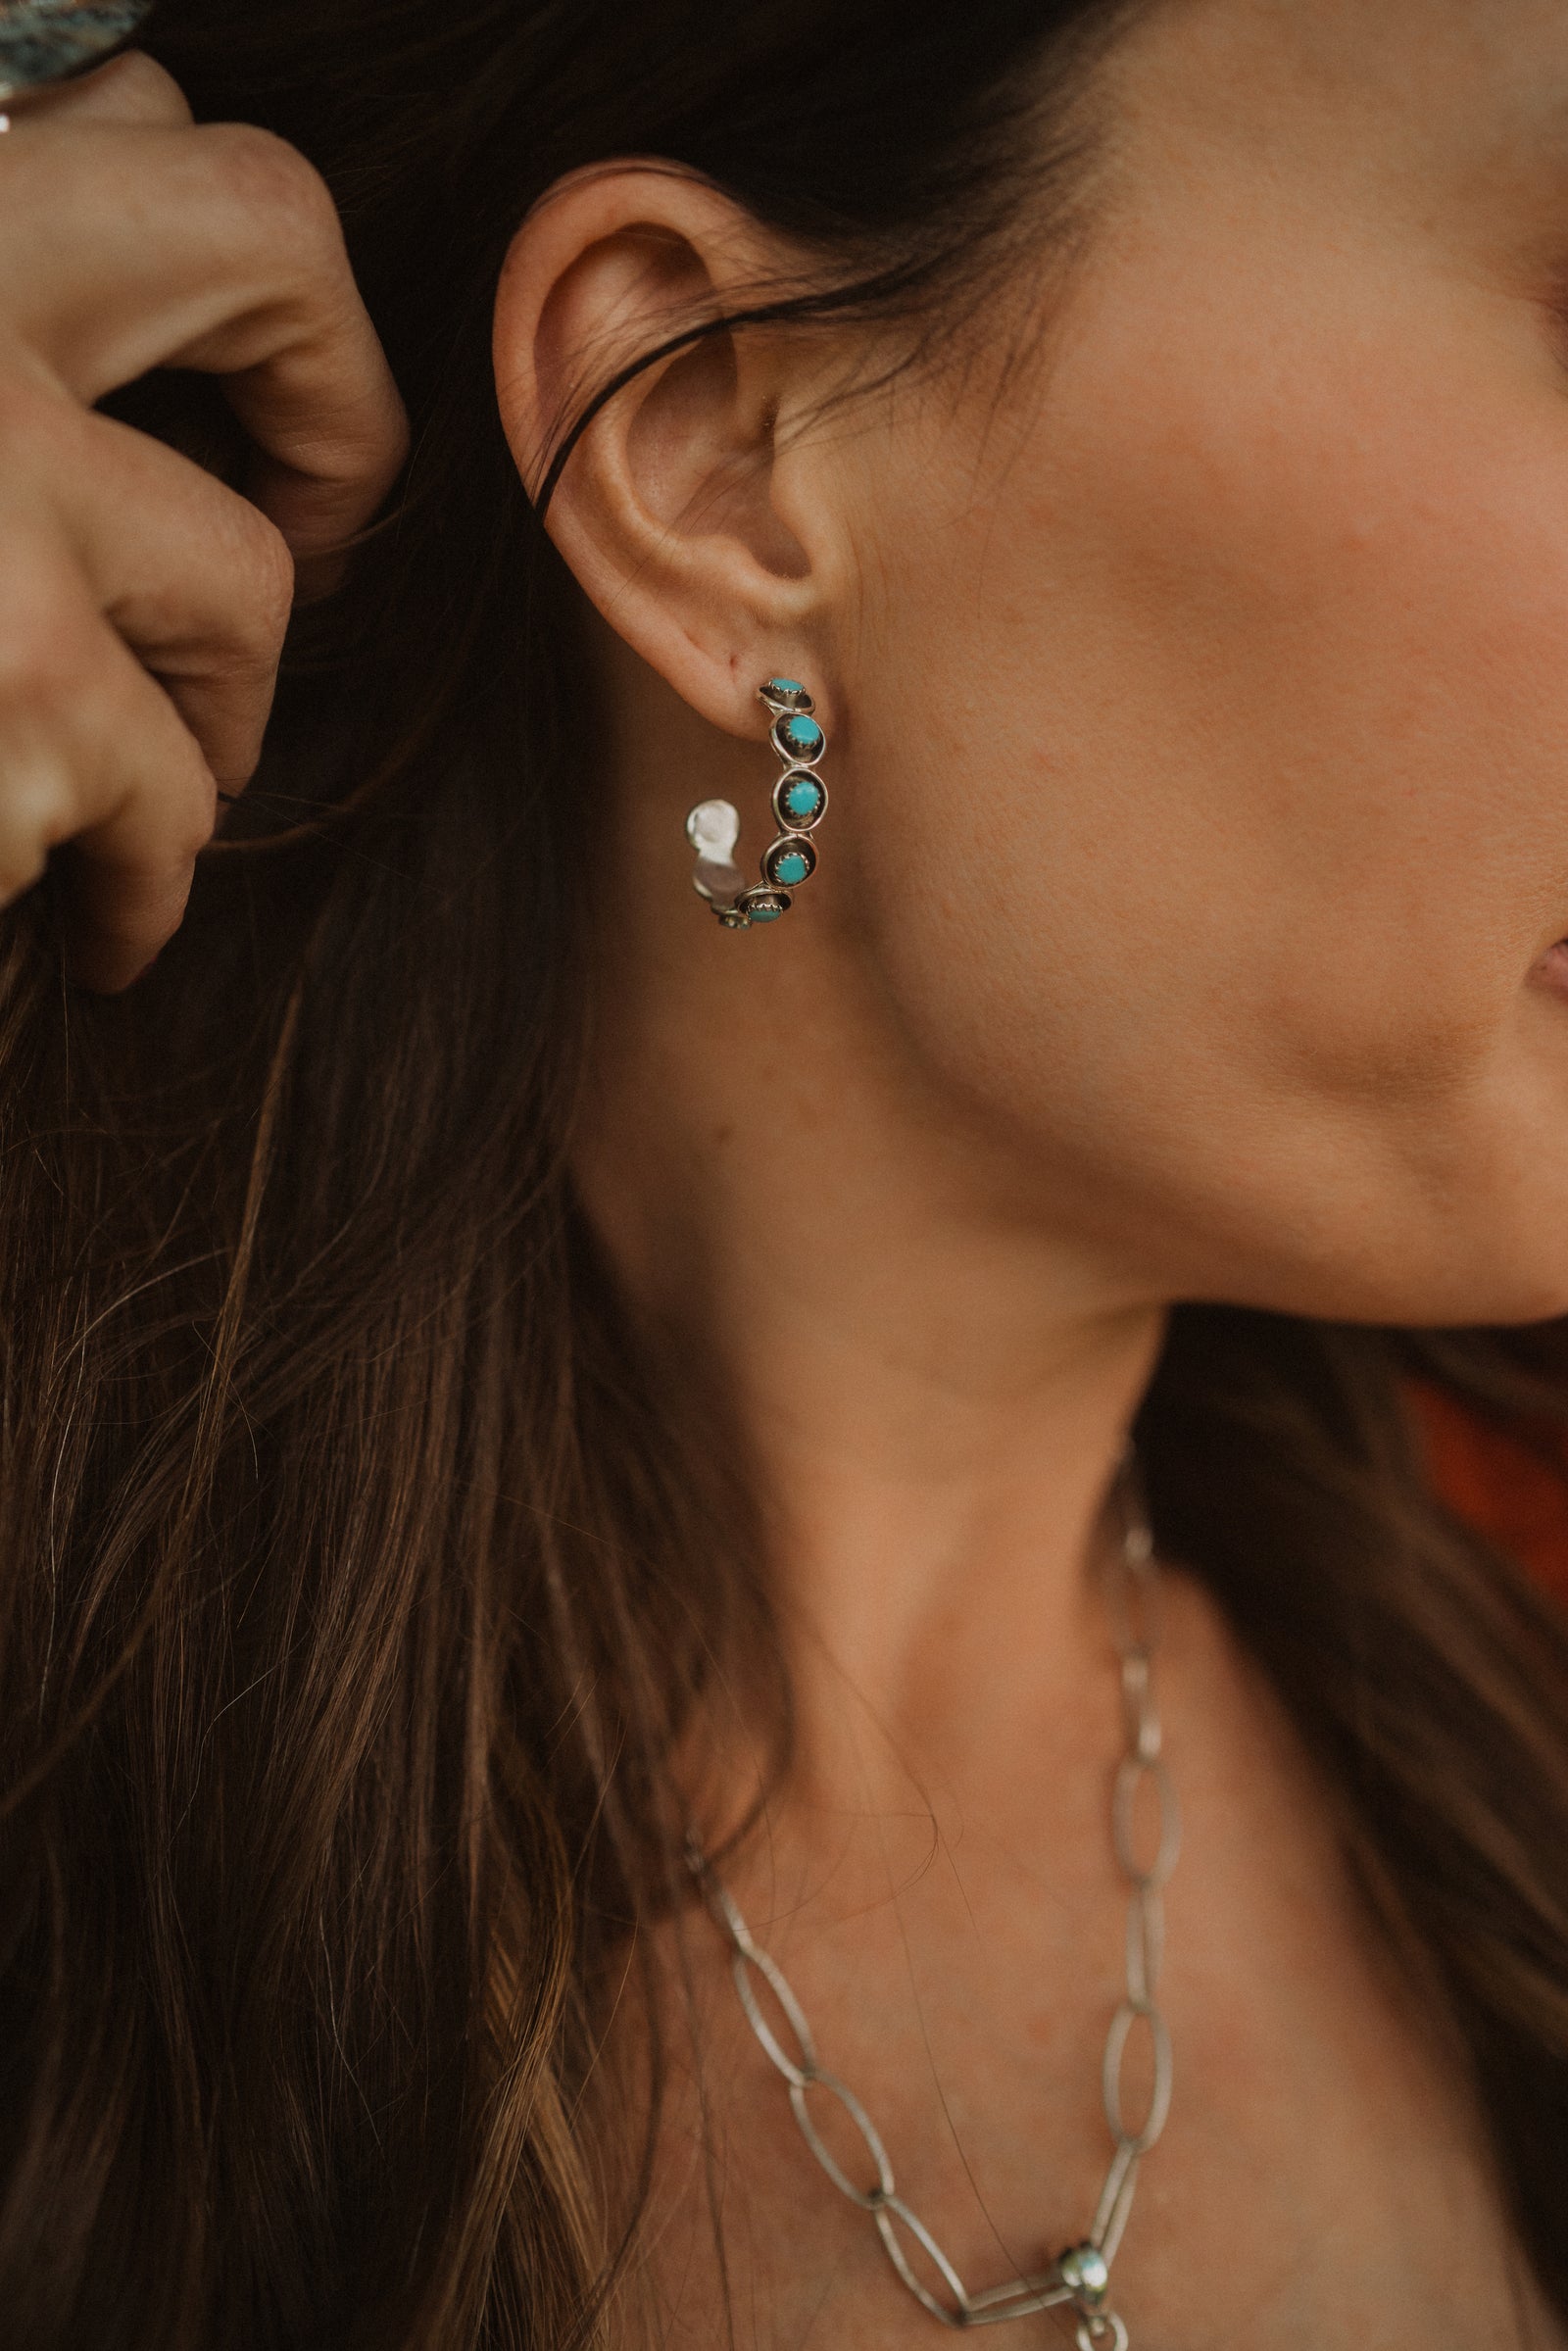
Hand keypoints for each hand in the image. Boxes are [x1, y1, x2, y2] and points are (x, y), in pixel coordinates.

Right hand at [0, 53, 407, 988]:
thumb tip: (79, 306)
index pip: (124, 112)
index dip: (193, 237)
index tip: (230, 373)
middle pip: (262, 236)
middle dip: (329, 412)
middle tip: (318, 540)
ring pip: (238, 582)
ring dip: (208, 727)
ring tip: (140, 837)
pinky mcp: (22, 686)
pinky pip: (164, 799)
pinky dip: (138, 891)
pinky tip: (89, 939)